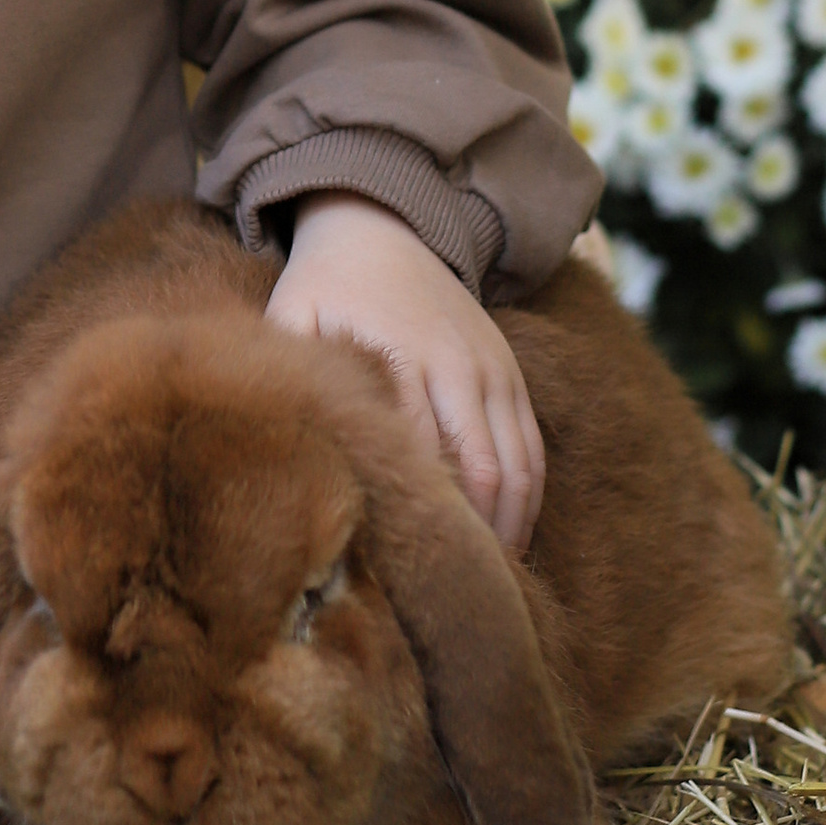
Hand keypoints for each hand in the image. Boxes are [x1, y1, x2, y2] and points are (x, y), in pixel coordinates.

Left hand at [266, 194, 544, 554]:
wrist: (383, 223)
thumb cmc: (324, 285)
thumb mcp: (292, 313)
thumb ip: (293, 373)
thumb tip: (292, 442)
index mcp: (398, 356)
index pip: (415, 454)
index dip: (415, 517)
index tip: (402, 575)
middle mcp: (455, 366)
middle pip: (476, 473)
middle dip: (468, 541)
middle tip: (448, 601)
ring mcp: (491, 372)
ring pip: (515, 470)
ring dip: (506, 532)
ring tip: (482, 586)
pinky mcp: (511, 375)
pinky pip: (533, 452)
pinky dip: (527, 503)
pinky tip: (509, 545)